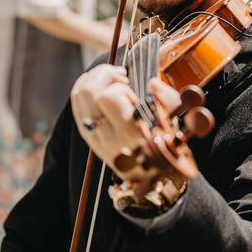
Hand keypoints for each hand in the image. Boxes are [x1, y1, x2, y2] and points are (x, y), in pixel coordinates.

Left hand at [71, 66, 181, 180]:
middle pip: (88, 92)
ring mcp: (93, 137)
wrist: (150, 177)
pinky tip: (100, 85)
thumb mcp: (174, 122)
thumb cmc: (165, 146)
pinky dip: (85, 88)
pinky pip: (76, 105)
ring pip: (78, 96)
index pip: (109, 98)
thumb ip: (167, 98)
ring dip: (93, 78)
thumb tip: (152, 83)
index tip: (131, 88)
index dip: (119, 87)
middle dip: (103, 74)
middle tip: (120, 76)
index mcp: (130, 133)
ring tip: (111, 78)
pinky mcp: (88, 136)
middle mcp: (107, 136)